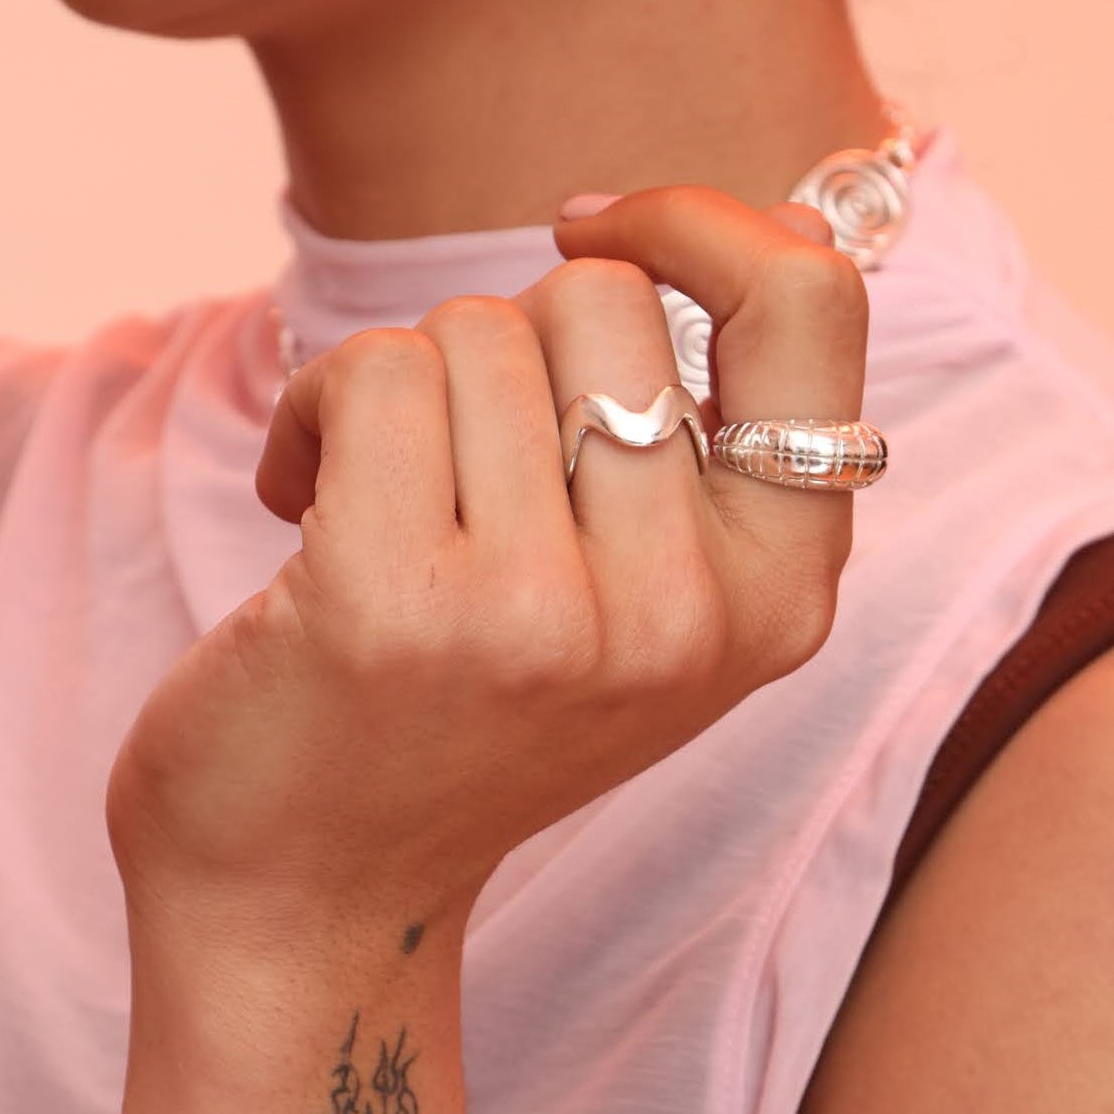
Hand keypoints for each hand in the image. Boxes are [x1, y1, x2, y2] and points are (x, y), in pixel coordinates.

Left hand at [104, 187, 868, 927]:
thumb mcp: (643, 602)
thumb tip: (747, 219)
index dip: (700, 224)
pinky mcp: (402, 606)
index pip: (812, 306)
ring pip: (477, 330)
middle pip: (603, 302)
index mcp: (778, 598)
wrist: (313, 894)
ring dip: (398, 390)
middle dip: (502, 349)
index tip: (590, 230)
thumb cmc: (466, 718)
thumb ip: (705, 442)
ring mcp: (550, 618)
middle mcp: (689, 616)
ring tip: (377, 509)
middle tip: (456, 470)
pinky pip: (372, 370)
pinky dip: (310, 411)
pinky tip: (301, 509)